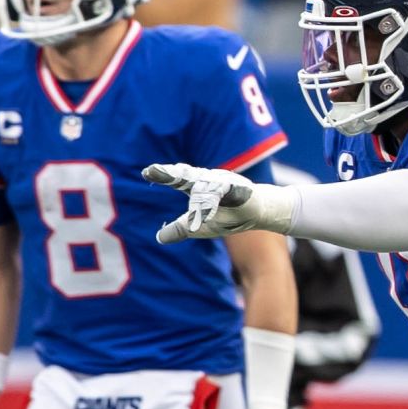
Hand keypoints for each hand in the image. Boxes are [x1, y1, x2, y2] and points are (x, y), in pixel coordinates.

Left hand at [142, 163, 294, 243]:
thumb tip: (159, 237)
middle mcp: (210, 182)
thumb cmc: (229, 216)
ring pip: (208, 186)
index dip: (163, 175)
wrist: (261, 211)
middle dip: (171, 174)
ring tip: (191, 203)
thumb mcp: (201, 227)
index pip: (178, 180)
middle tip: (153, 170)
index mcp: (199, 188)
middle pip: (188, 177)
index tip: (146, 171)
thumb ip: (180, 228)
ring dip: (198, 194)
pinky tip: (218, 194)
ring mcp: (227, 184)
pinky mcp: (243, 190)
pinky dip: (224, 193)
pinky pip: (231, 191)